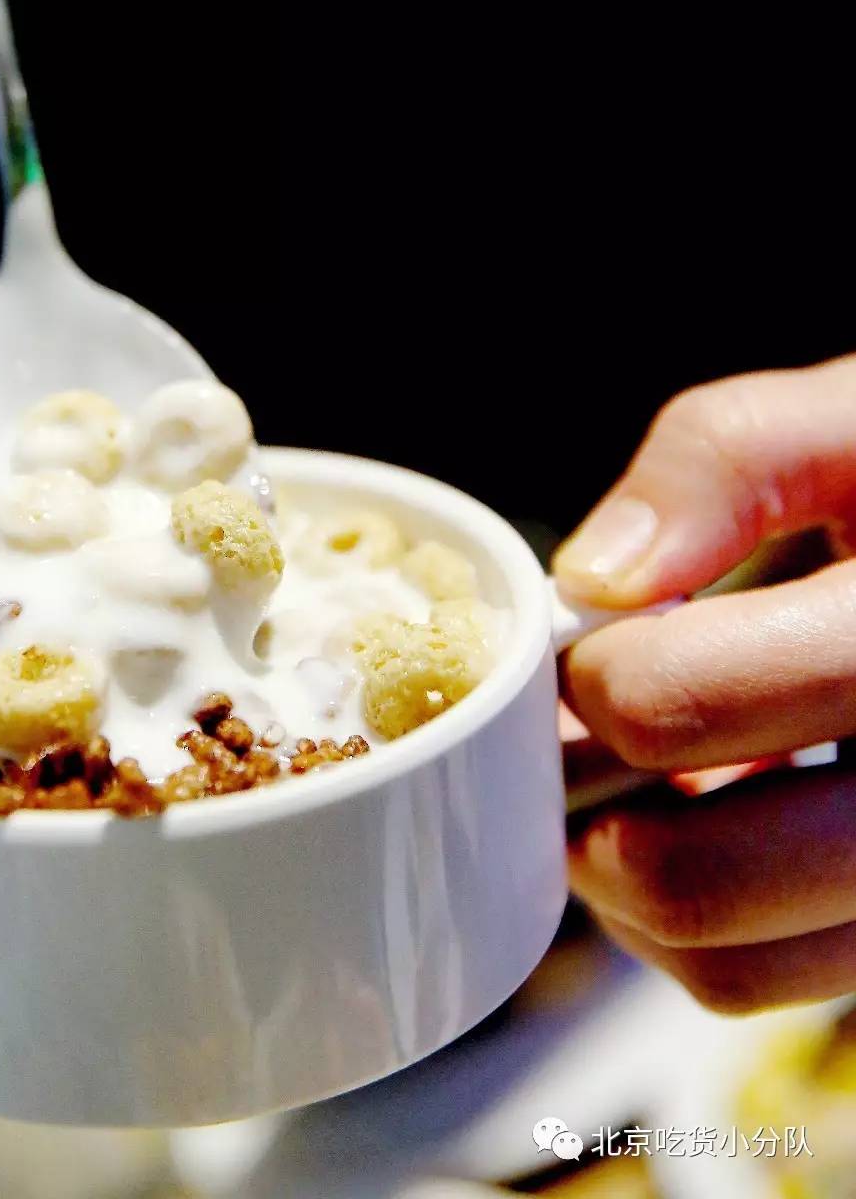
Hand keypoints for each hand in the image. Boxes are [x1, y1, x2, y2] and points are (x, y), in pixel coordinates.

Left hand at [556, 355, 855, 1012]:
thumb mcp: (854, 422)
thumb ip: (727, 459)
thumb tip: (595, 578)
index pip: (679, 703)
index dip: (595, 670)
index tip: (594, 633)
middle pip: (693, 875)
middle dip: (590, 796)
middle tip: (575, 723)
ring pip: (721, 959)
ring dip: (628, 871)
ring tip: (633, 768)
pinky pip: (757, 980)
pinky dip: (692, 919)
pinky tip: (708, 811)